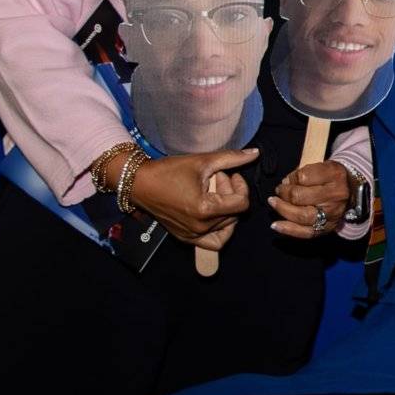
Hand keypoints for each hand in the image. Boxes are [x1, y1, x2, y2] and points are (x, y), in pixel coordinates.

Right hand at [124, 149, 255, 250]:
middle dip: (230, 194)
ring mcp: (192, 236)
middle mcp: (200, 227)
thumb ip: (233, 158)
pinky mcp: (186, 238)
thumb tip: (256, 153)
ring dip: (224, 208)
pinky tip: (214, 213)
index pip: (242, 204)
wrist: (139, 183)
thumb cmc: (168, 170)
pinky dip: (220, 230)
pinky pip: (213, 242)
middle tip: (217, 179)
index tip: (230, 174)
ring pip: (226, 226)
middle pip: (234, 214)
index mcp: (205, 209)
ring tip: (212, 193)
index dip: (241, 187)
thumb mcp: (203, 161)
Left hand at [267, 161, 353, 240]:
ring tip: (274, 203)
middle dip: (284, 193)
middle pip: (300, 196)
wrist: (352, 191)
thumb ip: (302, 172)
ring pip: (301, 215)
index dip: (291, 178)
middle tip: (278, 191)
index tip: (288, 180)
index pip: (304, 177)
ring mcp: (332, 213)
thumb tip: (284, 184)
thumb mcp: (321, 166)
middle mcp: (336, 195)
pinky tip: (276, 225)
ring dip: (282, 209)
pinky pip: (305, 232)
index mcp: (335, 175)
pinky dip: (288, 229)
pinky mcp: (327, 228)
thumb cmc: (331, 177)